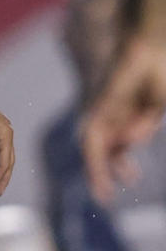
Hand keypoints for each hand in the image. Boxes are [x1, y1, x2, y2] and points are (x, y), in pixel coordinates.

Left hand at [83, 37, 165, 202]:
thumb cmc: (157, 75)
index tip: (129, 181)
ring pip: (95, 150)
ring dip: (98, 173)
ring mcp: (103, 115)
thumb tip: (129, 142)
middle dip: (104, 176)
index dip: (121, 166)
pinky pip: (94, 138)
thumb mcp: (156, 108)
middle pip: (104, 153)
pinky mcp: (97, 111)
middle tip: (104, 199)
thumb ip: (143, 127)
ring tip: (102, 194)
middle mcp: (112, 120)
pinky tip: (111, 166)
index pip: (119, 149)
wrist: (148, 51)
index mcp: (128, 120)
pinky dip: (101, 152)